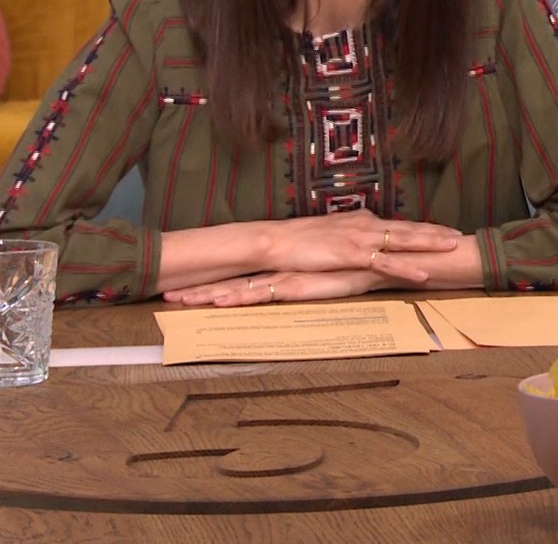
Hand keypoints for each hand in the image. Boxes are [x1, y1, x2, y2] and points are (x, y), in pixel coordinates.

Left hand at [162, 268, 406, 307]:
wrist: (390, 257)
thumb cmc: (366, 264)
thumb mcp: (337, 273)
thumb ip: (322, 274)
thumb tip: (312, 278)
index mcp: (287, 266)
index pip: (246, 273)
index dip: (216, 278)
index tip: (187, 285)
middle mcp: (281, 269)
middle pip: (234, 279)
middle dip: (200, 287)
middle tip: (168, 294)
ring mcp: (288, 276)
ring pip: (241, 288)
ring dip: (209, 294)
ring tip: (179, 301)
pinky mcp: (299, 284)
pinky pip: (263, 294)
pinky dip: (239, 298)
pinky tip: (219, 302)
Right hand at [262, 210, 462, 281]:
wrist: (276, 241)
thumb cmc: (300, 240)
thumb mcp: (332, 232)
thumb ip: (352, 231)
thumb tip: (366, 227)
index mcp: (362, 221)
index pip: (400, 224)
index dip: (424, 228)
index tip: (445, 229)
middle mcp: (366, 226)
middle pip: (408, 229)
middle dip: (436, 232)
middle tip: (460, 236)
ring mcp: (360, 239)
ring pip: (403, 241)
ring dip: (429, 244)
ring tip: (453, 247)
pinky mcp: (352, 255)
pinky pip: (385, 263)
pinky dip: (406, 269)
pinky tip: (423, 274)